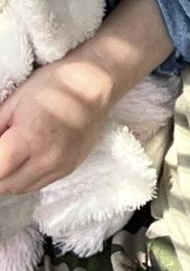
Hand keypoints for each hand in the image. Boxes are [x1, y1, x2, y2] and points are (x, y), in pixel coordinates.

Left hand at [0, 53, 115, 194]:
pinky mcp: (71, 168)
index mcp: (31, 139)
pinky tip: (29, 155)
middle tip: (3, 149)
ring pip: (19, 189)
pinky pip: (37, 183)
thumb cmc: (55, 84)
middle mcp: (48, 159)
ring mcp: (62, 166)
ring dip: (10, 177)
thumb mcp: (14, 101)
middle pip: (4, 185)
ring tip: (13, 153)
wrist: (98, 81)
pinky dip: (26, 176)